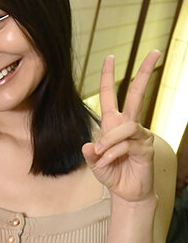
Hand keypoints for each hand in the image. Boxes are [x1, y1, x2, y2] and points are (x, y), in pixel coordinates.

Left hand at [82, 51, 159, 202]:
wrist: (126, 191)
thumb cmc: (111, 173)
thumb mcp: (94, 162)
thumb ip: (90, 153)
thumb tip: (89, 145)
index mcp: (113, 123)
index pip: (110, 96)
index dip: (108, 77)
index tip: (109, 57)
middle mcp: (128, 125)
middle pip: (137, 94)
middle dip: (145, 72)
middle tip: (154, 52)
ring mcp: (140, 135)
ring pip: (124, 127)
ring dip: (109, 142)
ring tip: (101, 156)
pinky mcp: (146, 147)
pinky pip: (126, 145)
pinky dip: (113, 154)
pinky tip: (108, 162)